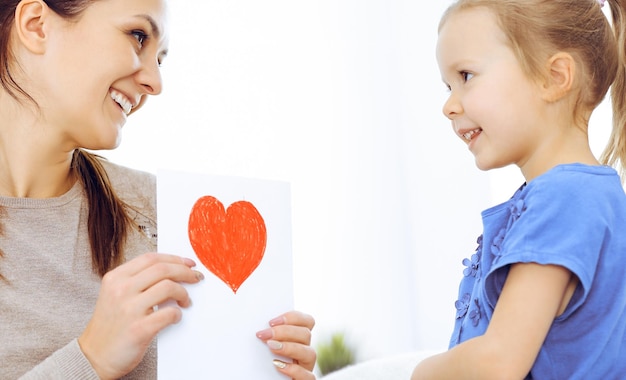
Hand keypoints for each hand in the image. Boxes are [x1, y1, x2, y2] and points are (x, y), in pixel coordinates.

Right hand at [78, 253, 203, 379]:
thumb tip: (172, 271)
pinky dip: (177, 314)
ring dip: (183, 293)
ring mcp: (129, 309)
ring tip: (185, 301)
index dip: (174, 258)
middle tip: (195, 278)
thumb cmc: (110, 326)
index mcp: (115, 278)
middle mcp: (121, 290)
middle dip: (185, 271)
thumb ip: (137, 281)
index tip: (188, 263)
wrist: (93, 357)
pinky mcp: (138, 329)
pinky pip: (169, 313)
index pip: (151, 258)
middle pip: (162, 269)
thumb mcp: (115, 294)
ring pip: (168, 287)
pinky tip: (176, 317)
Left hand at [256, 310, 316, 378]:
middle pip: (306, 334)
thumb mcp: (264, 349)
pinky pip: (308, 376)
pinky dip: (295, 370)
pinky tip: (279, 366)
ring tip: (271, 348)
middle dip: (285, 331)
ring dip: (290, 347)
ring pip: (310, 353)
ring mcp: (305, 368)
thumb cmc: (260, 368)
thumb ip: (267, 337)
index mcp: (297, 340)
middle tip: (264, 334)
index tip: (272, 321)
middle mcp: (304, 352)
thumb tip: (258, 327)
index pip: (307, 322)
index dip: (293, 317)